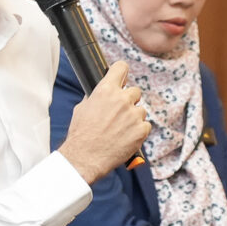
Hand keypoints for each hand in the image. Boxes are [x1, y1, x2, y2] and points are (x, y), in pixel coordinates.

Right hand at [58, 61, 150, 182]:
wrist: (85, 158)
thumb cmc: (81, 134)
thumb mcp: (82, 108)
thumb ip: (96, 97)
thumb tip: (101, 92)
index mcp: (106, 90)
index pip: (121, 67)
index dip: (121, 72)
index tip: (122, 76)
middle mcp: (122, 99)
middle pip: (135, 91)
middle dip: (128, 100)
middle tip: (119, 113)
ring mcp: (134, 115)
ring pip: (140, 110)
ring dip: (134, 117)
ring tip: (120, 130)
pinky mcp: (141, 130)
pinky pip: (145, 125)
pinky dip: (138, 131)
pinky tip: (126, 137)